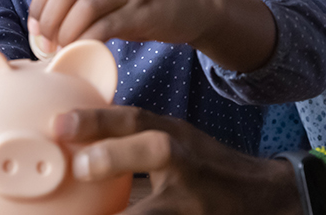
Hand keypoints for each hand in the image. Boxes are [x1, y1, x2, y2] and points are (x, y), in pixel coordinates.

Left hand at [26, 0, 208, 52]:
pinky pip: (107, 25)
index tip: (35, 30)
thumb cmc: (144, 7)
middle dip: (48, 20)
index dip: (38, 4)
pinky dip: (89, 40)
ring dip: (66, 32)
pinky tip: (86, 52)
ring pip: (84, 6)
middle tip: (46, 45)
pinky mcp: (143, 11)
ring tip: (62, 51)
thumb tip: (44, 29)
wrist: (193, 6)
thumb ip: (81, 3)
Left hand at [53, 106, 301, 214]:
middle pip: (155, 149)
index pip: (134, 119)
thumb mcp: (175, 142)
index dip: (97, 118)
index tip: (58, 123)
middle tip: (79, 166)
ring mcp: (195, 201)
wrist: (267, 197)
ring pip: (158, 208)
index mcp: (174, 136)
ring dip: (130, 213)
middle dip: (115, 155)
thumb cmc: (206, 170)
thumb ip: (130, 141)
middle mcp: (186, 163)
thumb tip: (73, 147)